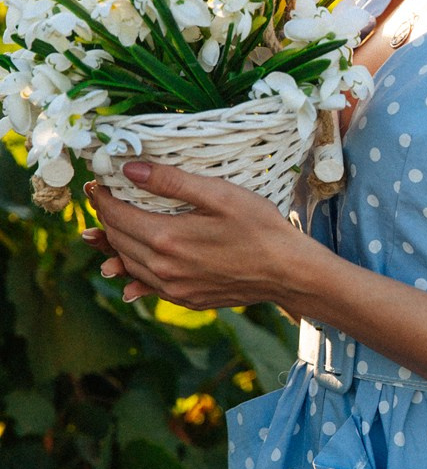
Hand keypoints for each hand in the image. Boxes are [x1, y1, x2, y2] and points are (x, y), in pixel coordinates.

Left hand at [82, 161, 304, 309]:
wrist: (287, 271)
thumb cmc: (259, 227)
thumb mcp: (219, 194)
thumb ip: (172, 182)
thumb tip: (130, 170)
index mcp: (167, 238)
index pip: (117, 216)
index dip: (103, 198)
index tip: (98, 184)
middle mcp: (164, 268)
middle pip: (118, 240)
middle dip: (106, 218)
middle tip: (104, 200)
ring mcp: (174, 288)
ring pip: (129, 264)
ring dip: (116, 245)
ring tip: (108, 229)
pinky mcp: (186, 299)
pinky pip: (147, 285)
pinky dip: (133, 272)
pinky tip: (128, 271)